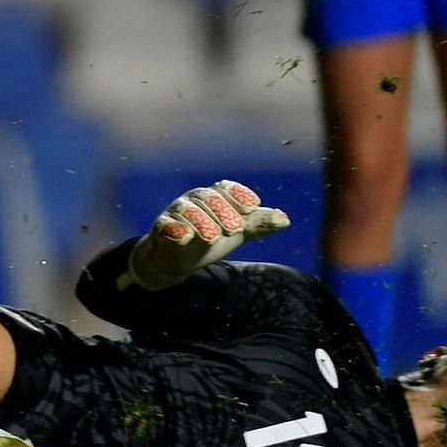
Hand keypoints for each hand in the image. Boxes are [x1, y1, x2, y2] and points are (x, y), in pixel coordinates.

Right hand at [126, 181, 290, 290]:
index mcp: (214, 197)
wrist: (178, 258)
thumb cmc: (209, 238)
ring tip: (212, 237)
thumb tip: (285, 219)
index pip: (226, 188)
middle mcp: (194, 200)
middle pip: (207, 197)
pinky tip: (185, 237)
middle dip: (222, 211)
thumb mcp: (237, 232)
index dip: (239, 195)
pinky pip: (164, 224)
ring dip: (200, 220)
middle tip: (235, 229)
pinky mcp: (160, 229)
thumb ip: (258, 225)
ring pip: (186, 209)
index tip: (253, 207)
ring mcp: (175, 213)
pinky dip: (174, 228)